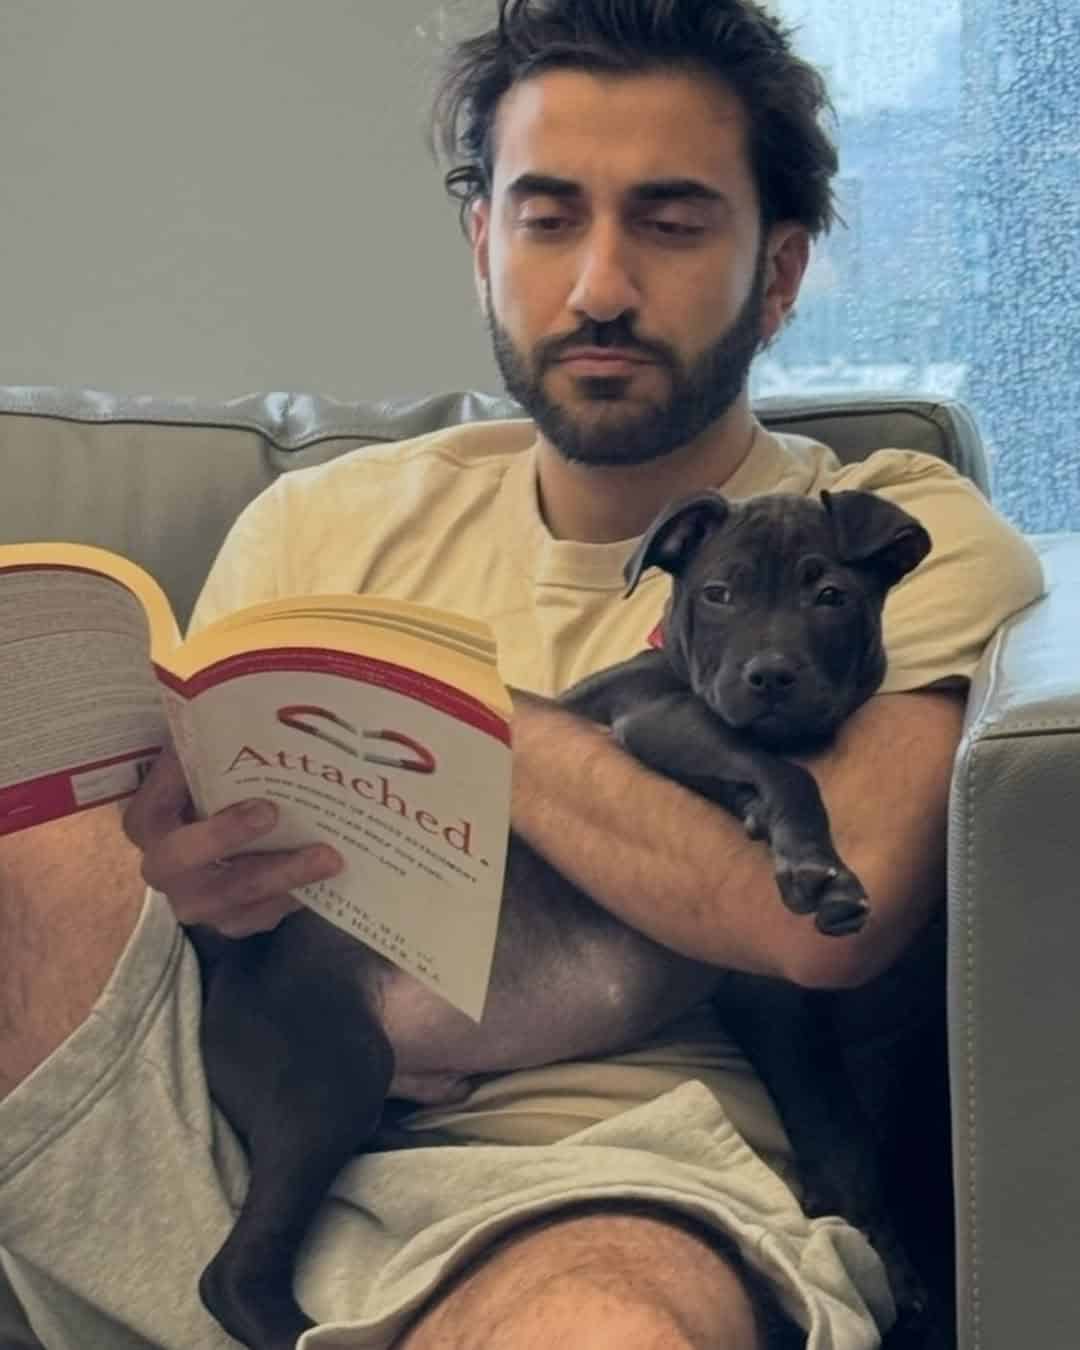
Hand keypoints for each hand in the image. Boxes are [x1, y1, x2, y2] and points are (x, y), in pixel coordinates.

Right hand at [123, 745, 343, 936]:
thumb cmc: (213, 794)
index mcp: (149, 822)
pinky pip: (261, 916)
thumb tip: (229, 698)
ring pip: (234, 895)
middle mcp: (163, 867)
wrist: (216, 851)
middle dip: (226, 837)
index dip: (173, 786)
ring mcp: (196, 900)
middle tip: (271, 812)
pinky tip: (327, 879)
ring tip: (328, 856)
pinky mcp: (231, 921)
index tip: (217, 764)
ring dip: (283, 875)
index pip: (149, 810)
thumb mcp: (202, 769)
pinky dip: (294, 897)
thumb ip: (206, 746)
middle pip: (181, 860)